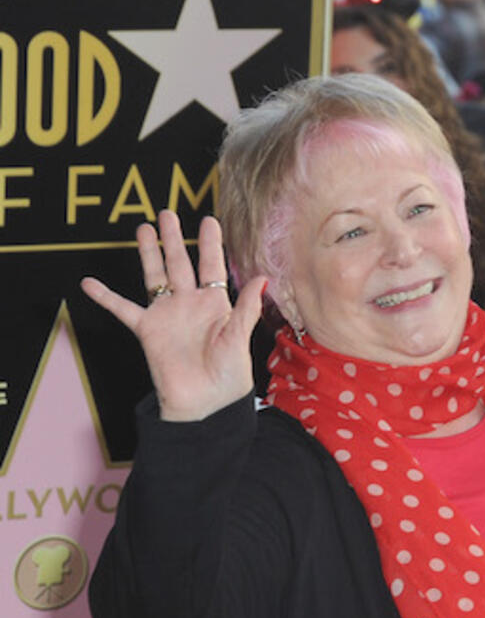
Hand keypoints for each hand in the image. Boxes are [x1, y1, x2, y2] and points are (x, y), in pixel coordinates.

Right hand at [81, 211, 266, 421]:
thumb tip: (261, 277)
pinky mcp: (147, 330)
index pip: (212, 266)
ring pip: (154, 275)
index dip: (210, 243)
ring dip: (149, 253)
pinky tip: (90, 282)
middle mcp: (190, 304)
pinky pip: (122, 309)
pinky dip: (106, 297)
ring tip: (143, 228)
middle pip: (180, 263)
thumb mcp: (240, 339)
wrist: (205, 403)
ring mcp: (167, 314)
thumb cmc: (229, 376)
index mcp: (216, 303)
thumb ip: (245, 308)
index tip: (209, 220)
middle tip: (166, 213)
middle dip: (174, 239)